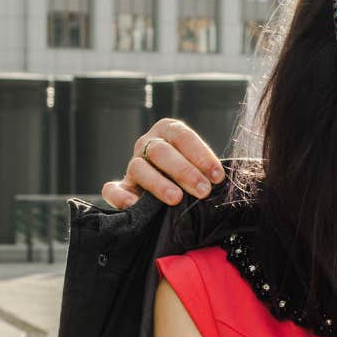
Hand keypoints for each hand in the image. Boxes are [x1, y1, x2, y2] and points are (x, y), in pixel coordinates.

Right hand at [99, 119, 225, 209]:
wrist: (169, 190)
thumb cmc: (192, 174)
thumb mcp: (201, 164)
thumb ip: (209, 168)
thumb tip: (224, 181)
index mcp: (169, 131)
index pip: (183, 137)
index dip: (201, 155)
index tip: (217, 176)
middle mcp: (148, 144)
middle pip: (161, 152)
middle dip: (184, 171)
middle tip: (203, 190)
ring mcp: (132, 165)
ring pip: (139, 168)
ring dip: (159, 183)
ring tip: (176, 199)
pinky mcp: (121, 187)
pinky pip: (112, 189)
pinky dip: (120, 197)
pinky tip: (133, 204)